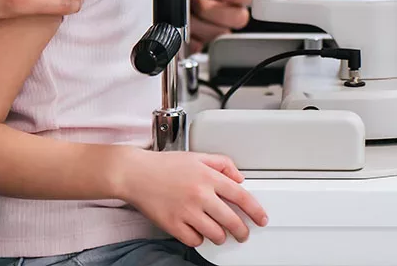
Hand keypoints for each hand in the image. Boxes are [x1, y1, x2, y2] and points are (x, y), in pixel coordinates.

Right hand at [117, 149, 268, 246]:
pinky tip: (198, 232)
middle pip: (231, 220)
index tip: (261, 218)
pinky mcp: (172, 225)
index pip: (241, 196)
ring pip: (215, 234)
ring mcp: (186, 211)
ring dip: (221, 237)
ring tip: (220, 234)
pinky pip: (194, 240)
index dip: (255, 210)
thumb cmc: (163, 165)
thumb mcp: (197, 156)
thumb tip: (239, 178)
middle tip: (243, 234)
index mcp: (208, 177)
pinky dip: (199, 239)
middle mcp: (200, 195)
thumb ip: (222, 163)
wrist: (135, 173)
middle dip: (242, 231)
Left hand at [189, 0, 251, 51]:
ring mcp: (213, 27)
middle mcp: (226, 8)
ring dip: (196, 20)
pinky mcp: (197, 42)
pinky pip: (197, 45)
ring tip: (183, 8)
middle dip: (213, 8)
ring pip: (217, 33)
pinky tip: (178, 22)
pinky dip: (186, 34)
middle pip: (239, 18)